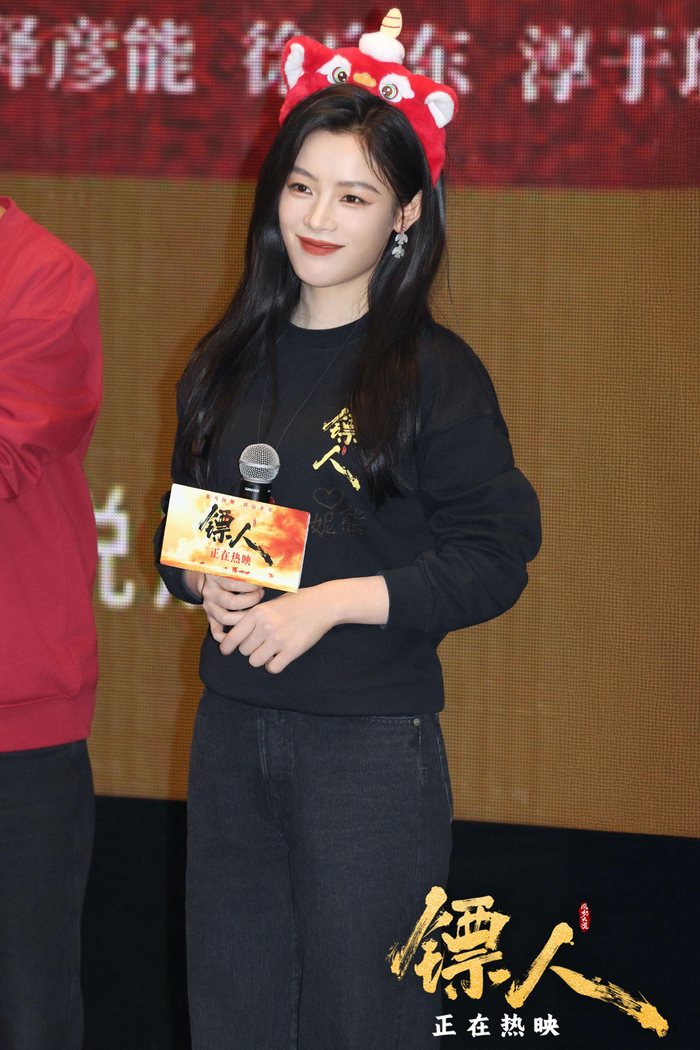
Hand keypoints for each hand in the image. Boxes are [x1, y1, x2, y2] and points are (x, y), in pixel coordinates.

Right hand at [197, 574, 264, 639]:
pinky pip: (216, 632)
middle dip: (251, 601)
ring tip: (255, 611)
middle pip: (232, 602)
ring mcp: (209, 606)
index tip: (260, 585)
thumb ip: (246, 573)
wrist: (209, 580)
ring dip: (244, 617)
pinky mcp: (209, 618)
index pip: (234, 583)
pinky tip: (241, 632)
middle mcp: (210, 592)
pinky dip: (228, 637)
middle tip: (260, 596)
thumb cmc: (230, 574)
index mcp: (216, 577)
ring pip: (225, 618)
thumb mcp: (234, 569)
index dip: (251, 586)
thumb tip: (267, 578)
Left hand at [217, 586, 335, 673]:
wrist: (322, 604)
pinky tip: (279, 657)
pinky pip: (272, 668)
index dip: (226, 647)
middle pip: (244, 650)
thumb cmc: (296, 602)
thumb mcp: (270, 604)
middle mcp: (265, 626)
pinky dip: (274, 665)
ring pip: (255, 661)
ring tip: (271, 650)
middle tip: (261, 644)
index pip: (233, 637)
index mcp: (257, 613)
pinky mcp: (292, 650)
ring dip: (261, 658)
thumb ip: (255, 619)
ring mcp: (278, 639)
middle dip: (250, 649)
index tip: (226, 651)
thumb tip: (239, 636)